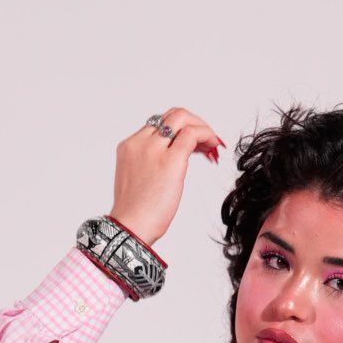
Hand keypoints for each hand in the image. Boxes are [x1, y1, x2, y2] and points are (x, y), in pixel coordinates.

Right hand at [110, 107, 225, 245]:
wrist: (130, 226)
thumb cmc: (136, 212)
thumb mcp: (138, 179)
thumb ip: (150, 164)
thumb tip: (172, 163)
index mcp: (129, 146)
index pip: (158, 125)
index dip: (180, 129)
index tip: (193, 142)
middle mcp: (140, 142)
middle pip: (171, 116)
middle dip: (193, 123)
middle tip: (206, 139)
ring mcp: (154, 149)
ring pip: (182, 118)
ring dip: (201, 126)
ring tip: (212, 143)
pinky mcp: (171, 160)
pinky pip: (192, 134)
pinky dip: (207, 134)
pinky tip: (213, 144)